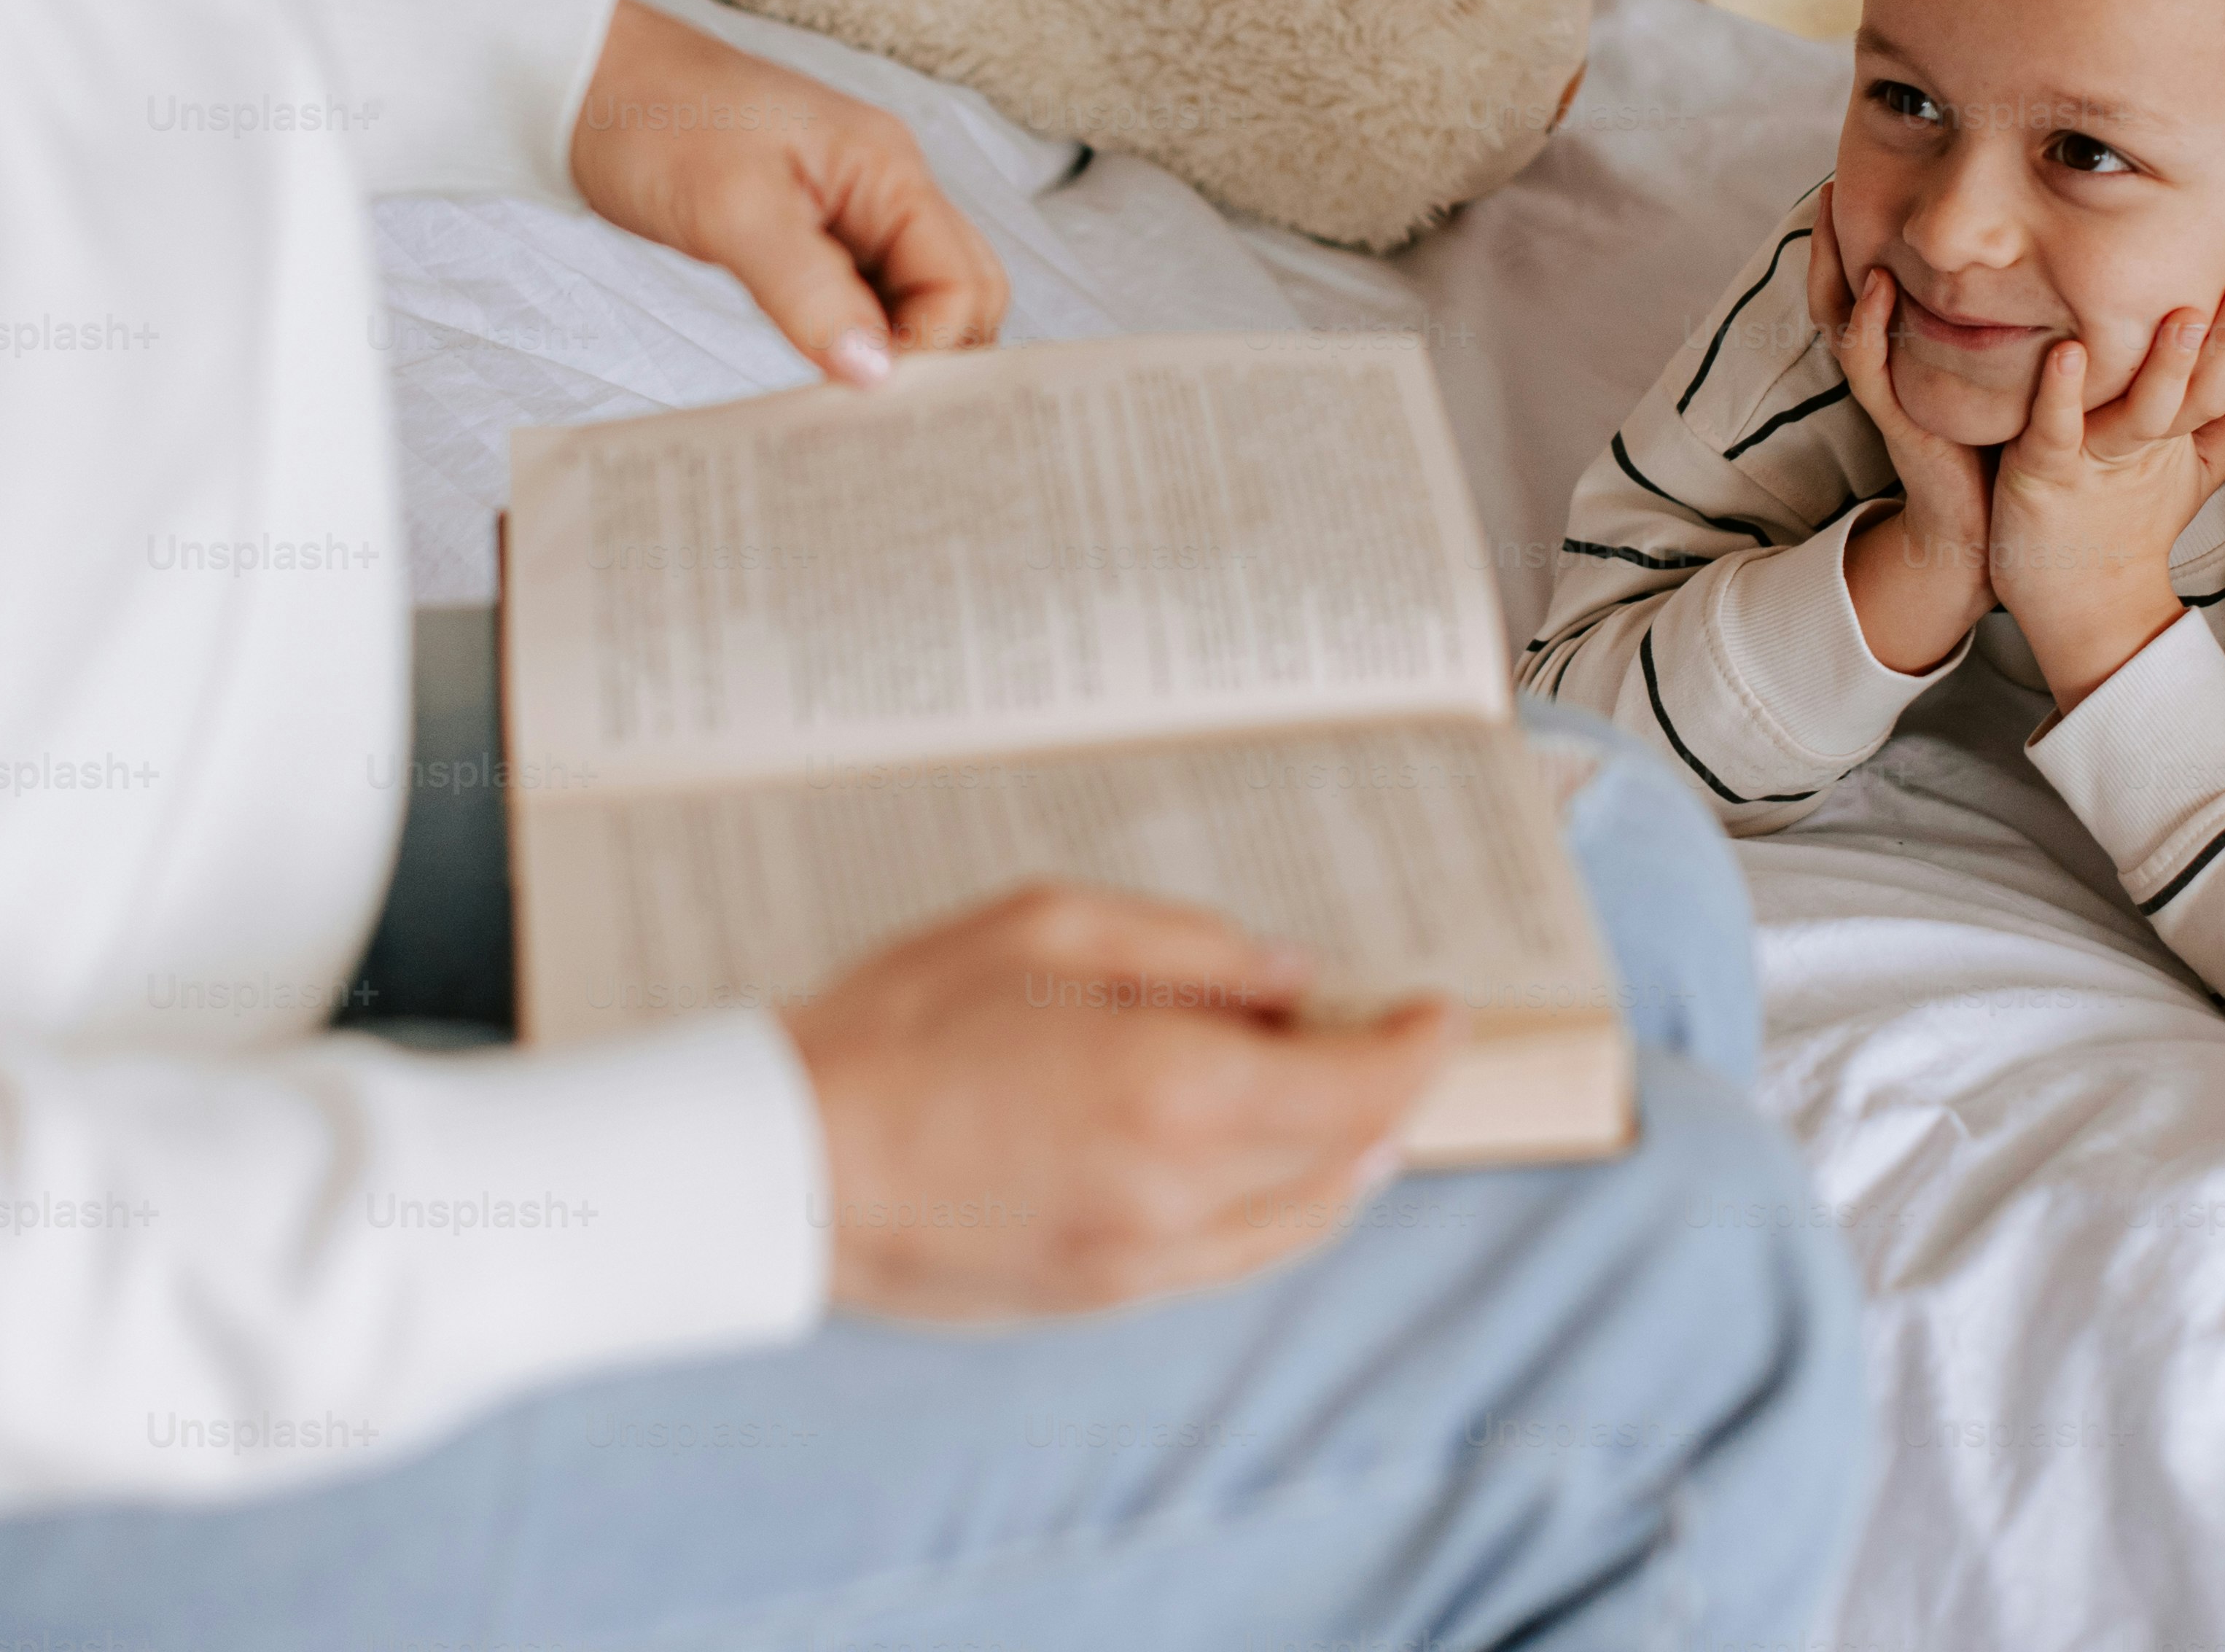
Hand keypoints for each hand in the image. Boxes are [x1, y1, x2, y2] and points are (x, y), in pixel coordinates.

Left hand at [565, 0, 1007, 384]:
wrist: (585, 80)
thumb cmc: (654, 119)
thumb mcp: (732, 210)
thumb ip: (810, 292)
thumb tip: (875, 373)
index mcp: (887, 168)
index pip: (962, 282)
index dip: (931, 349)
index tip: (874, 401)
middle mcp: (885, 187)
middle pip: (961, 292)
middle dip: (936, 357)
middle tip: (879, 418)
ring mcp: (850, 210)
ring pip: (914, 300)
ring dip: (893, 353)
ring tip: (849, 409)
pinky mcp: (811, 231)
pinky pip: (862, 297)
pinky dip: (854, 340)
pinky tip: (822, 374)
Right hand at [780, 884, 1458, 1319]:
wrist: (786, 1164)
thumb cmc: (900, 1024)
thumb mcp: (1046, 926)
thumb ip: (1190, 948)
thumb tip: (1292, 980)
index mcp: (1175, 1090)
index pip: (1363, 1090)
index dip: (1421, 1048)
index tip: (1438, 1009)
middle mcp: (1180, 1194)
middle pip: (1347, 1158)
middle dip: (1391, 1095)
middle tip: (1392, 1036)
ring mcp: (1142, 1263)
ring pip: (1299, 1221)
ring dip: (1347, 1160)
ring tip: (1351, 1101)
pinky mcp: (1101, 1299)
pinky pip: (1232, 1260)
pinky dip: (1279, 1208)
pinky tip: (1267, 1163)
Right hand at [1809, 189, 1994, 672]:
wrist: (1996, 529)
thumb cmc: (2011, 441)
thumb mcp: (2009, 362)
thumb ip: (2009, 313)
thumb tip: (2044, 247)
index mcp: (1905, 345)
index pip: (1865, 272)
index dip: (1855, 226)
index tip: (1858, 170)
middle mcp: (1887, 362)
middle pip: (1835, 285)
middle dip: (1827, 234)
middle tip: (1826, 180)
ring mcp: (1886, 388)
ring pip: (1838, 315)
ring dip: (1830, 262)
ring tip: (1827, 207)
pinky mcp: (1897, 418)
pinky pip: (1866, 365)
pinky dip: (1866, 325)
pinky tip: (1878, 283)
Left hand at [1990, 279, 2224, 710]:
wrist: (2078, 605)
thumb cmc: (2125, 522)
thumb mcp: (2191, 465)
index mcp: (2182, 434)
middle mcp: (2147, 445)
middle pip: (2200, 392)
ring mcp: (2098, 459)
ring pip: (2143, 411)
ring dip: (2166, 365)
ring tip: (2184, 316)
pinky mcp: (2046, 471)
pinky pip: (2057, 428)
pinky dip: (2062, 392)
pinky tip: (2069, 353)